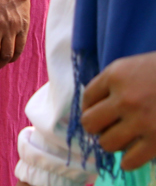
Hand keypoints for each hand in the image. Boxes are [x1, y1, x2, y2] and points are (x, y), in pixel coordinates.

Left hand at [81, 51, 155, 169]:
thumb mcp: (132, 67)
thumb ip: (112, 83)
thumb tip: (92, 107)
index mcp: (116, 76)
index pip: (86, 98)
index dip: (90, 107)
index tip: (99, 112)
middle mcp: (125, 99)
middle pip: (90, 123)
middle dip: (96, 127)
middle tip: (108, 127)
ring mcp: (142, 121)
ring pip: (107, 144)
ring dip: (112, 143)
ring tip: (123, 139)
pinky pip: (131, 160)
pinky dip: (128, 161)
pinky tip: (132, 155)